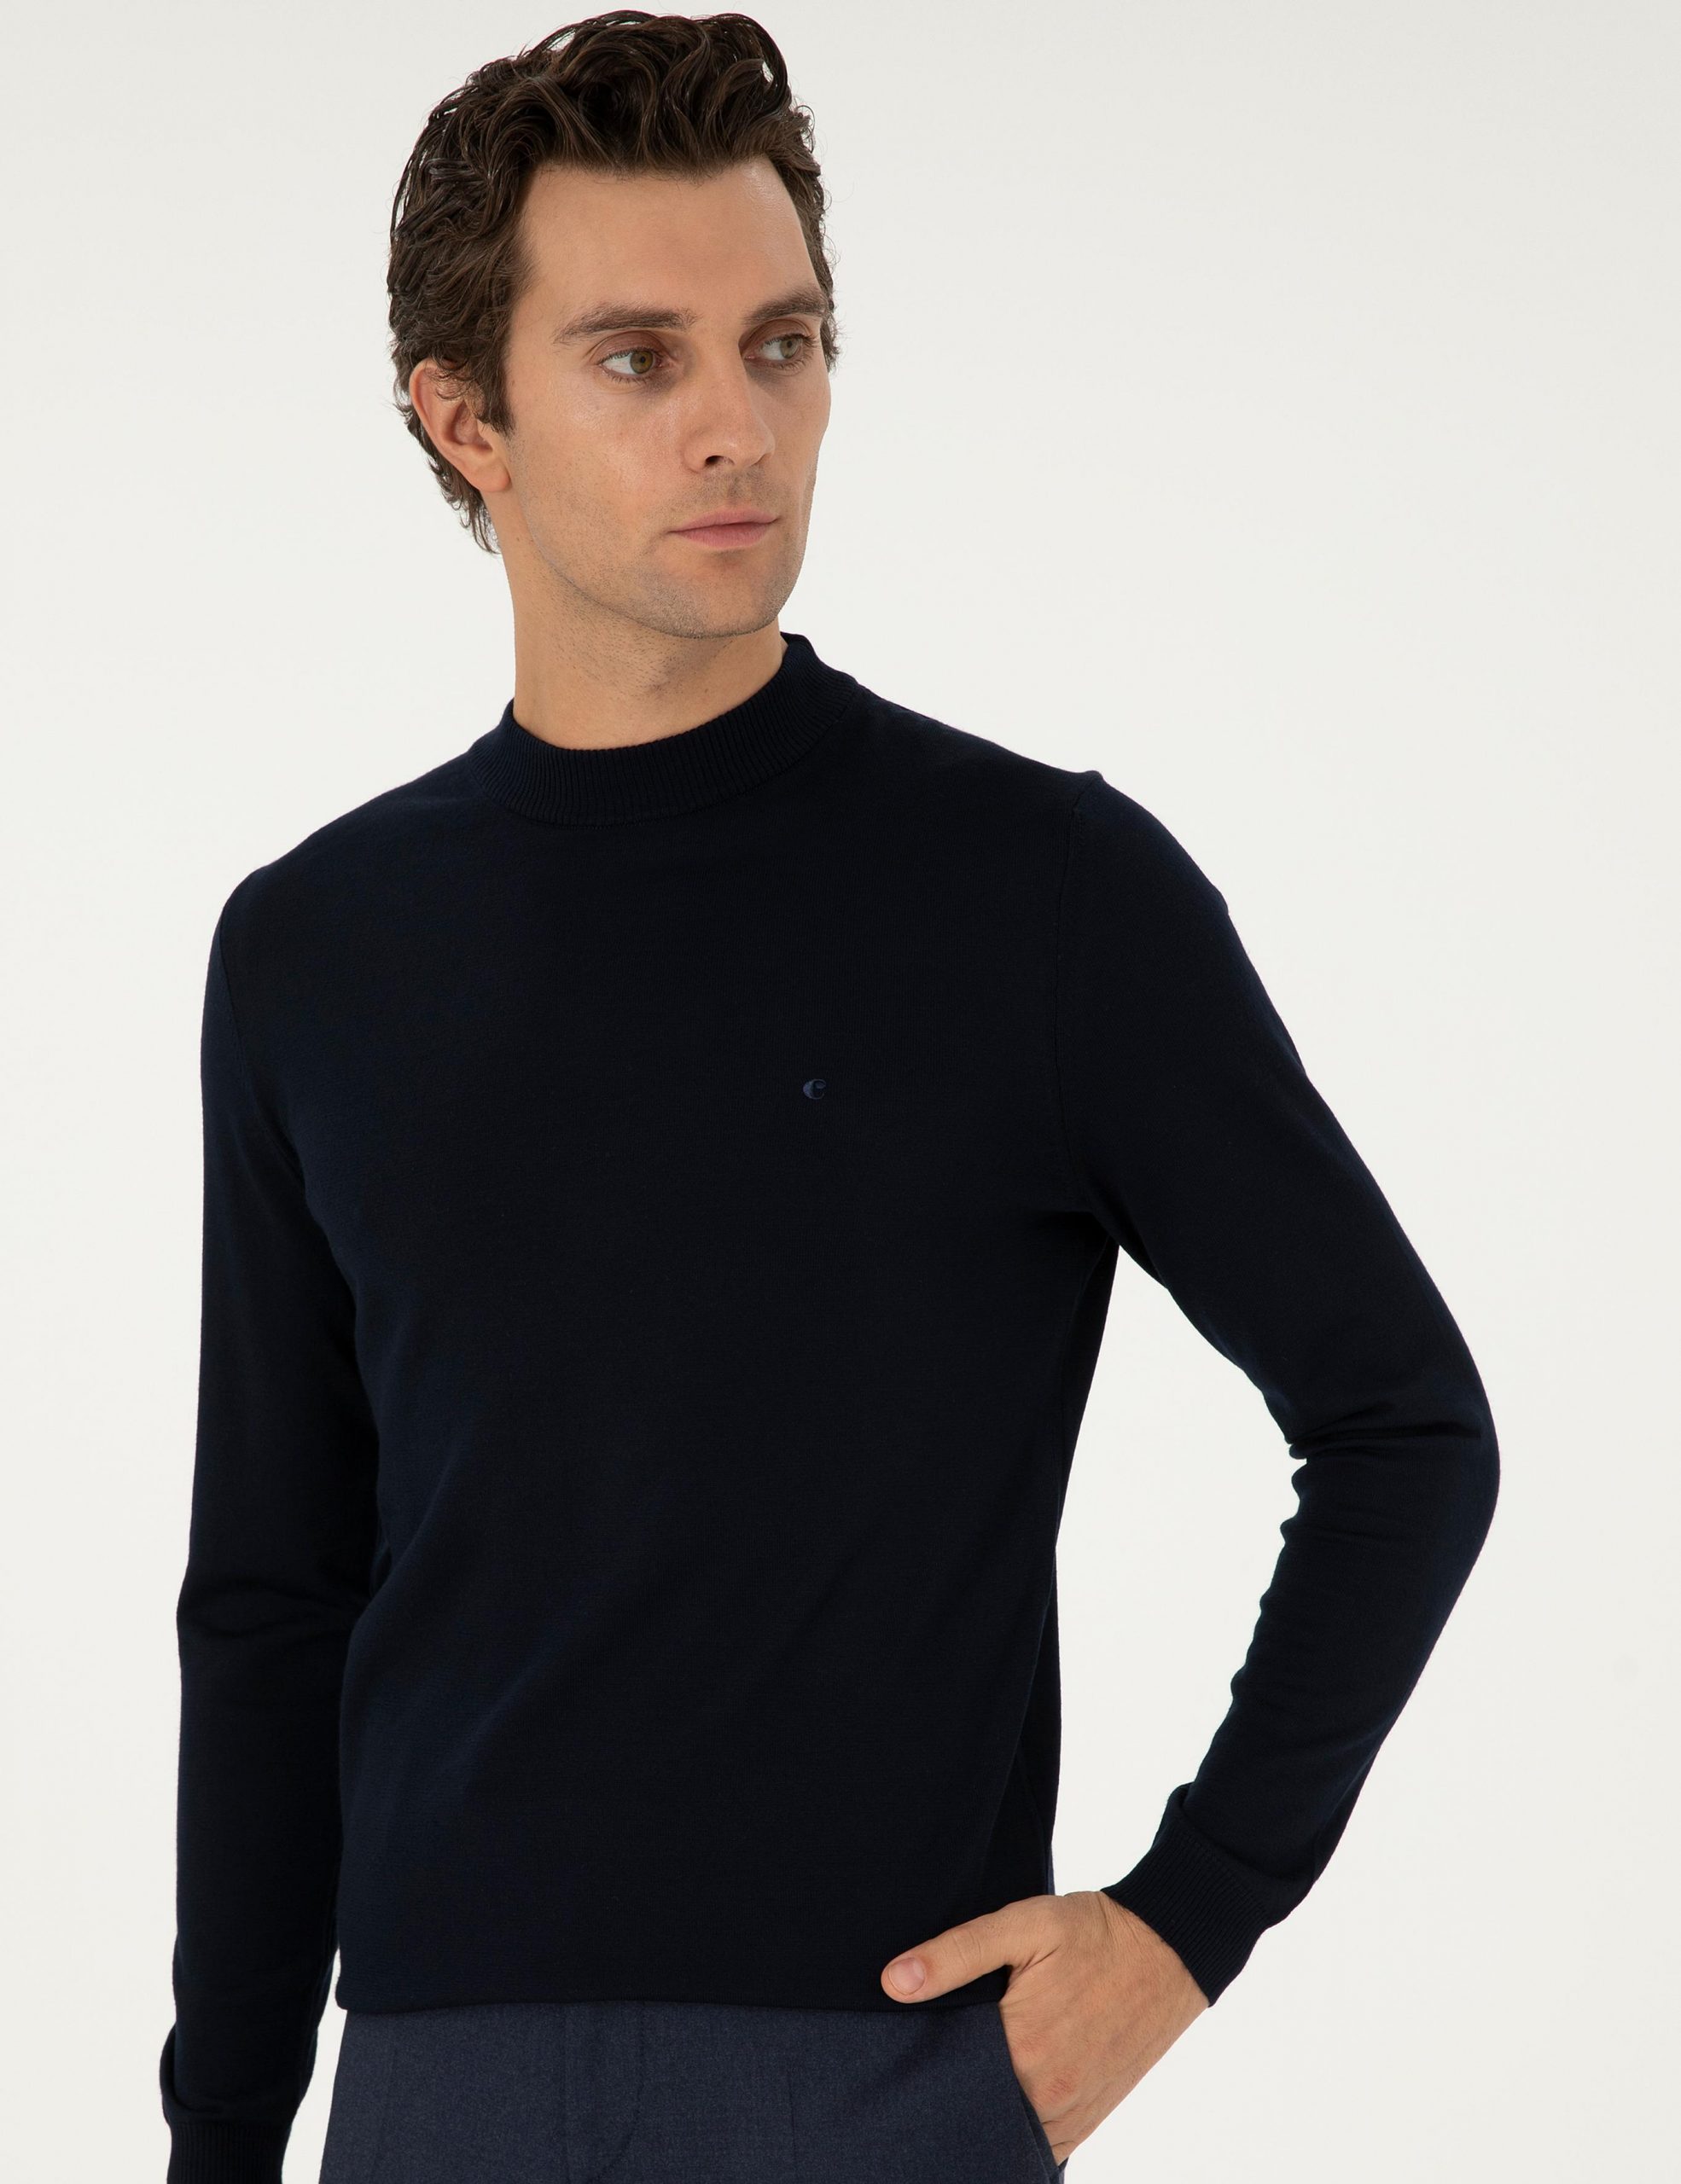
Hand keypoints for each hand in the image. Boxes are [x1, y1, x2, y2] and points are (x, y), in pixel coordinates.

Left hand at [879, 1889, 1207, 2163]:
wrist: (1168, 1949)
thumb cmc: (1093, 1933)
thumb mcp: (1022, 1924)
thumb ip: (955, 1954)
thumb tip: (893, 1982)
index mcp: (1024, 2050)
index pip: (947, 2078)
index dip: (923, 2064)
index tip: (905, 2048)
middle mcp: (1048, 2094)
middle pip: (974, 2110)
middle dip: (950, 2093)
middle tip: (928, 2066)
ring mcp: (1072, 2112)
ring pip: (1006, 2133)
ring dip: (982, 2114)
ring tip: (960, 2081)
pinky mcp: (1090, 2117)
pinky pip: (1042, 2145)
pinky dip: (1015, 2131)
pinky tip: (997, 2104)